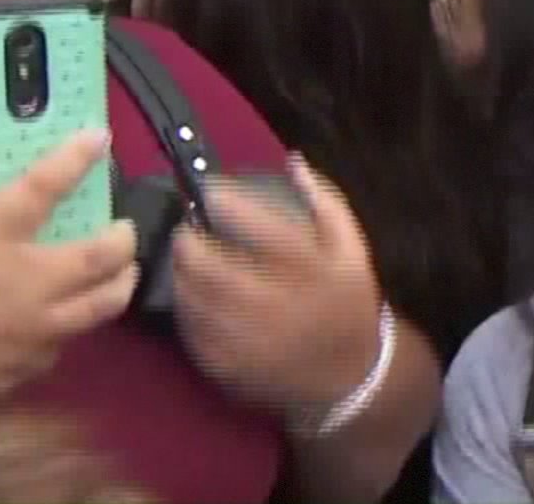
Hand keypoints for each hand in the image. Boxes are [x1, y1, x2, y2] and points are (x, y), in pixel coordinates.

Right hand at [0, 132, 138, 402]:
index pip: (43, 187)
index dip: (73, 159)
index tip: (97, 138)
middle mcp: (25, 284)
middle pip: (100, 256)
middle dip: (122, 239)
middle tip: (124, 229)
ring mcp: (32, 332)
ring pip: (101, 306)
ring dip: (118, 284)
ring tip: (122, 272)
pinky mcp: (24, 370)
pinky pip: (63, 345)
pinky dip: (69, 328)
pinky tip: (62, 324)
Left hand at [171, 157, 384, 419]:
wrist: (349, 373)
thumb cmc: (347, 300)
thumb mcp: (352, 247)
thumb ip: (325, 201)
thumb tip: (292, 161)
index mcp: (312, 269)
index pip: (260, 227)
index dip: (226, 203)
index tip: (209, 190)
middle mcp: (278, 303)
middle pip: (213, 265)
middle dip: (189, 240)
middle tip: (185, 229)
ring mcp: (249, 338)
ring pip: (194, 297)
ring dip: (181, 272)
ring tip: (182, 258)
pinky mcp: (228, 364)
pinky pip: (191, 328)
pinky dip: (184, 306)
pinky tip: (190, 294)